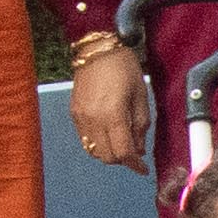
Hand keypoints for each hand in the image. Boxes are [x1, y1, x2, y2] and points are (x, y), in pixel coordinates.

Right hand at [69, 46, 148, 165]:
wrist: (97, 48)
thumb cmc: (123, 67)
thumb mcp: (141, 95)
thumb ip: (140, 125)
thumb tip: (139, 149)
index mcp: (113, 114)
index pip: (123, 152)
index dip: (135, 165)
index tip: (143, 169)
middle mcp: (93, 119)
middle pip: (107, 156)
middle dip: (122, 159)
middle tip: (133, 152)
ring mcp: (81, 117)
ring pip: (94, 151)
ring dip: (109, 153)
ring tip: (120, 141)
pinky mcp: (74, 113)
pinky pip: (85, 139)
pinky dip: (97, 143)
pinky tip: (108, 132)